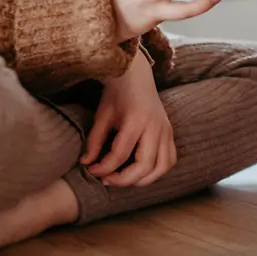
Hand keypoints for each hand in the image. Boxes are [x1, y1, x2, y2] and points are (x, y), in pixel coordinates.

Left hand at [81, 51, 176, 186]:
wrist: (136, 75)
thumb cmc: (117, 93)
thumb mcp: (102, 115)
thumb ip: (94, 141)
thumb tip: (86, 163)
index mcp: (136, 120)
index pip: (120, 155)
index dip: (103, 168)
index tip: (91, 171)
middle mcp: (155, 127)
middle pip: (144, 166)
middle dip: (123, 179)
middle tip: (106, 180)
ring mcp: (166, 130)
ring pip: (161, 167)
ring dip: (143, 180)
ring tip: (124, 179)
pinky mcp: (170, 133)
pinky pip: (170, 160)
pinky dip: (157, 171)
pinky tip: (141, 172)